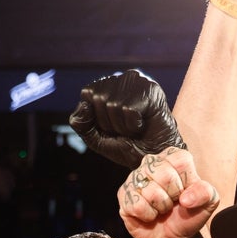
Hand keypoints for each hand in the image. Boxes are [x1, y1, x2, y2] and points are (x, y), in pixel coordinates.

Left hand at [69, 69, 184, 169]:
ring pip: (113, 104)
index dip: (97, 118)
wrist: (155, 159)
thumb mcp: (96, 139)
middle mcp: (123, 78)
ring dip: (122, 126)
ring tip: (135, 128)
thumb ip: (82, 123)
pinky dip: (134, 125)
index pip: (87, 94)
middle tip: (126, 129)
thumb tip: (84, 105)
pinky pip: (128, 109)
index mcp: (108, 85)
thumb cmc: (129, 146)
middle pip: (98, 99)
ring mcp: (138, 81)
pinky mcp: (151, 89)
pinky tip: (144, 125)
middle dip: (109, 123)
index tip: (112, 126)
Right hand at [119, 149, 219, 237]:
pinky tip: (149, 215)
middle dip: (173, 196)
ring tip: (161, 209)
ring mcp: (135, 178)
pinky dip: (148, 215)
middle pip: (165, 174)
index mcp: (172, 159)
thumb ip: (206, 192)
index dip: (187, 181)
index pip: (181, 160)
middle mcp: (151, 163)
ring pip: (151, 191)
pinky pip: (138, 205)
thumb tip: (186, 198)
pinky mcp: (123, 195)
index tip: (186, 192)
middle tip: (172, 202)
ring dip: (161, 207)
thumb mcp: (207, 203)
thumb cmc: (188, 215)